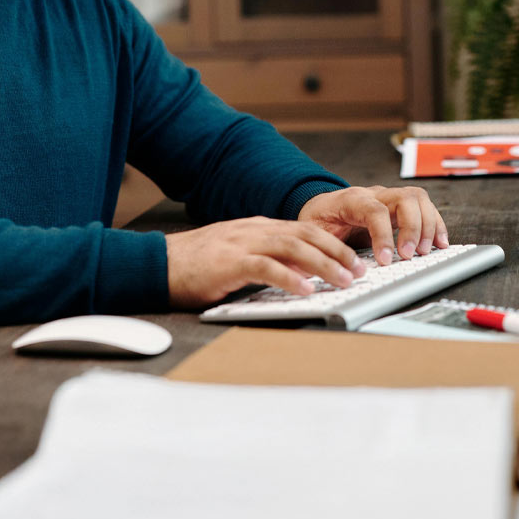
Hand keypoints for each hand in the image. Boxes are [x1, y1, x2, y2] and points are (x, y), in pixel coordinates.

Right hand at [165, 217, 366, 308]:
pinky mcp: (229, 262)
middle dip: (337, 251)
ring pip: (293, 247)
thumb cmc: (196, 264)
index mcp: (257, 228)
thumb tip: (300, 274)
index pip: (305, 229)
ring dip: (323, 265)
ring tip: (344, 280)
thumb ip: (267, 259)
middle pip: (306, 234)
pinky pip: (266, 267)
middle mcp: (254, 230)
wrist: (159, 262)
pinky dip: (290, 278)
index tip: (354, 260)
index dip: (333, 243)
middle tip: (360, 270)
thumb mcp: (237, 255)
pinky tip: (307, 290)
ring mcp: (242, 244)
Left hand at [297, 185, 448, 265]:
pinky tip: (439, 243)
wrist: (321, 207)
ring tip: (424, 251)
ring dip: (427, 226)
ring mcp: (390, 198)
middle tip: (408, 255)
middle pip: (404, 198)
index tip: (386, 259)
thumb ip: (325, 246)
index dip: (383, 235)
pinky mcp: (401, 207)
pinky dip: (436, 225)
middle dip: (412, 228)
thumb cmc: (319, 219)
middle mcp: (375, 194)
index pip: (375, 210)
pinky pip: (425, 208)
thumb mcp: (312, 232)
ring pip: (418, 199)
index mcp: (351, 199)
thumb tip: (339, 267)